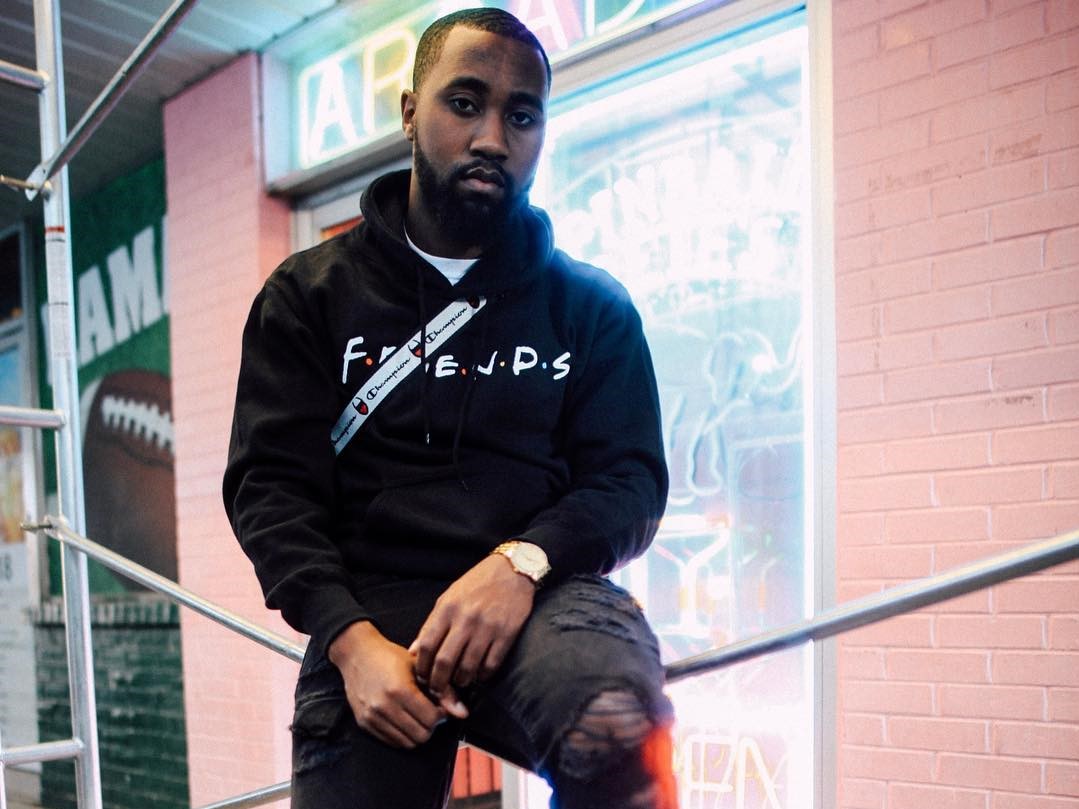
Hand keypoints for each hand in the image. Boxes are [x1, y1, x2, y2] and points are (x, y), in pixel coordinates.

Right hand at [328, 621, 467, 748]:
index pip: (431, 719)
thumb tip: (463, 713)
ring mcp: (372, 717)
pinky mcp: (364, 723)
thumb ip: (444, 691)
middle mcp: (384, 706)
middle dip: (430, 726)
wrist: (357, 654)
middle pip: (421, 735)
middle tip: (429, 712)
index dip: (441, 714)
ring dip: (416, 732)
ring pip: (406, 743)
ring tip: (416, 715)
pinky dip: (401, 735)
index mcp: (400, 690)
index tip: (439, 706)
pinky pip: (391, 741)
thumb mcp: (419, 666)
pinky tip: (403, 719)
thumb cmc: (389, 656)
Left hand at [409, 553, 535, 694]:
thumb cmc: (476, 584)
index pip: (427, 645)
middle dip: (438, 682)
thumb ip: (430, 624)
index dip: (422, 667)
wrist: (512, 570)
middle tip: (439, 689)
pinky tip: (480, 674)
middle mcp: (466, 619)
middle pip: (445, 662)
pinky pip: (491, 665)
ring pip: (468, 668)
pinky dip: (483, 675)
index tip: (422, 676)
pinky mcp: (507, 634)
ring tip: (460, 681)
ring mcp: (487, 627)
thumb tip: (413, 652)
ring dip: (461, 681)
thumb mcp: (448, 598)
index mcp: (447, 608)